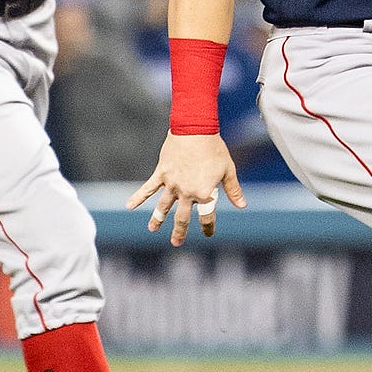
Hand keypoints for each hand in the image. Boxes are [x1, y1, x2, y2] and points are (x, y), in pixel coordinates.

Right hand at [126, 133, 247, 245]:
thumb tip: (242, 206)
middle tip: (176, 242)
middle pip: (182, 218)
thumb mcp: (228, 170)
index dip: (208, 227)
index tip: (208, 233)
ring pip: (163, 207)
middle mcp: (187, 192)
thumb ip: (233, 190)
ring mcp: (172, 184)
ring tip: (152, 230)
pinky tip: (130, 206)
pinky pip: (148, 188)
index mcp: (205, 194)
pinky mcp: (162, 173)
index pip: (206, 217)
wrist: (195, 129)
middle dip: (179, 231)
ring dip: (157, 220)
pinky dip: (138, 197)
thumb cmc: (214, 148)